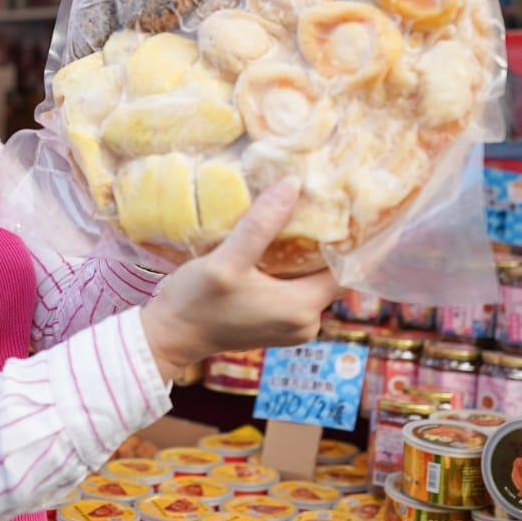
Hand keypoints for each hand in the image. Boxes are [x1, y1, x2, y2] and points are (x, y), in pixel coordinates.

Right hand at [139, 181, 339, 374]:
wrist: (170, 336)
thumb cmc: (196, 302)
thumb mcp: (227, 260)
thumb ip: (260, 225)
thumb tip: (292, 184)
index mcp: (302, 308)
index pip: (346, 269)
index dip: (351, 239)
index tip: (349, 206)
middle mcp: (307, 323)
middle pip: (331, 274)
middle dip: (328, 242)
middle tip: (325, 201)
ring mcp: (294, 327)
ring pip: (314, 281)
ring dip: (309, 254)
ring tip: (303, 216)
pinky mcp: (279, 324)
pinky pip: (299, 290)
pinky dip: (295, 269)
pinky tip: (283, 243)